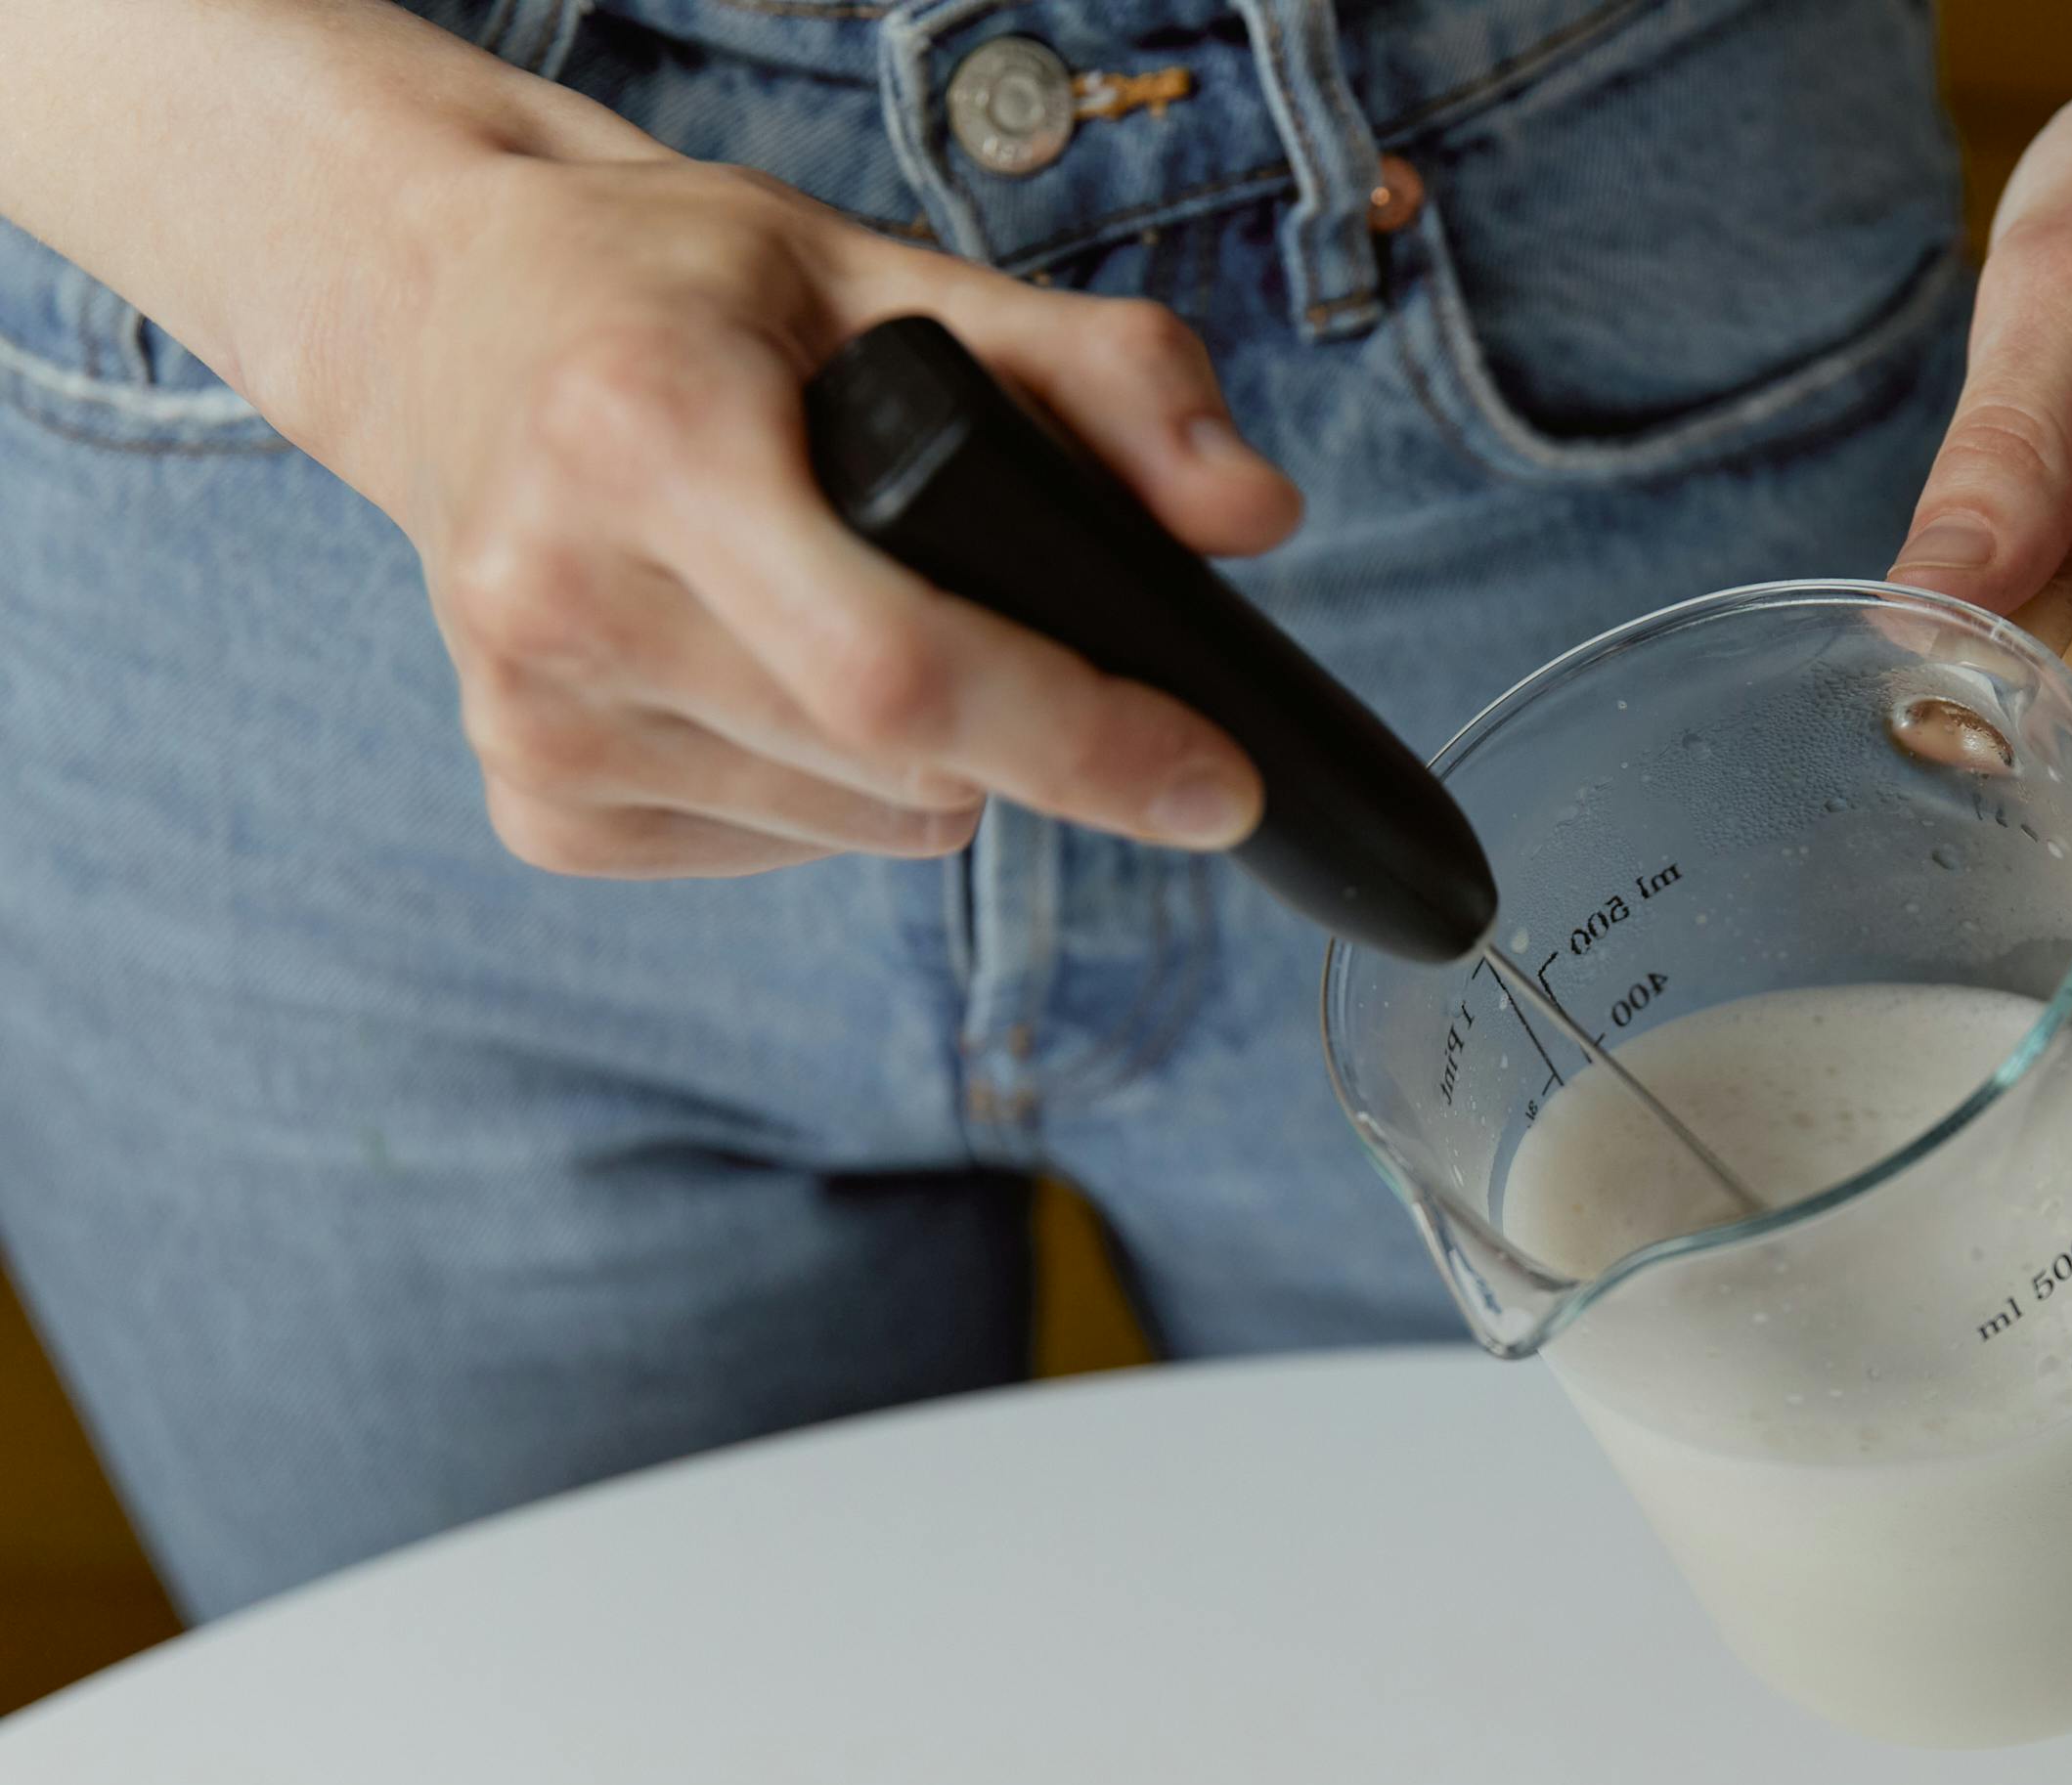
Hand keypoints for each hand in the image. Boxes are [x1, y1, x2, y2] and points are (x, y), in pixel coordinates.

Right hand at [325, 147, 1299, 877]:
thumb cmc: (684, 290)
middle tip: (1032, 634)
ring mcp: (529, 712)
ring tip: (862, 613)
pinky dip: (834, 791)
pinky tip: (774, 671)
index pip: (902, 669)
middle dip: (1029, 730)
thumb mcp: (891, 273)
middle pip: (898, 760)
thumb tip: (1255, 515)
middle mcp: (560, 588)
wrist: (442, 313)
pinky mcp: (532, 797)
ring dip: (932, 763)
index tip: (1216, 784)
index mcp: (648, 432)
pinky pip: (775, 851)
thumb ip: (1099, 376)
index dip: (1082, 741)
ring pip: (858, 822)